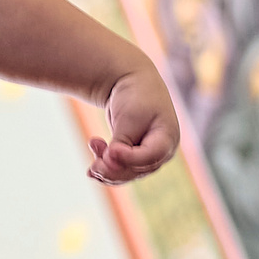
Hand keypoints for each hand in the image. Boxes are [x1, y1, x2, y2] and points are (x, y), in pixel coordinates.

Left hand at [90, 63, 179, 183]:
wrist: (133, 84)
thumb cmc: (136, 97)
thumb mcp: (129, 118)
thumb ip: (122, 143)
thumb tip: (109, 165)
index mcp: (168, 139)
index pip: (150, 157)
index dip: (129, 158)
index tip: (111, 150)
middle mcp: (161, 153)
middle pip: (137, 170)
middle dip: (113, 168)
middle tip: (94, 164)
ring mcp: (148, 158)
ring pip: (126, 174)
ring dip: (105, 169)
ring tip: (92, 148)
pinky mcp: (134, 159)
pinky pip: (120, 172)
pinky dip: (105, 170)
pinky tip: (90, 171)